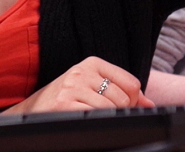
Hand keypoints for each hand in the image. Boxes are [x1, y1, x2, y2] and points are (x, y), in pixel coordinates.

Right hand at [7, 56, 153, 112]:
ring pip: (111, 108)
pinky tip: (85, 119)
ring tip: (93, 116)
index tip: (121, 106)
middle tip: (106, 114)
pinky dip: (96, 121)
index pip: (131, 82)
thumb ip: (122, 90)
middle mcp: (82, 71)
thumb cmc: (68, 97)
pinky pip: (96, 115)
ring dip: (108, 117)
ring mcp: (72, 87)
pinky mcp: (65, 104)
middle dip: (121, 111)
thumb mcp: (93, 85)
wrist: (35, 108)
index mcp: (92, 62)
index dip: (132, 100)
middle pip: (123, 97)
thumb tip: (149, 104)